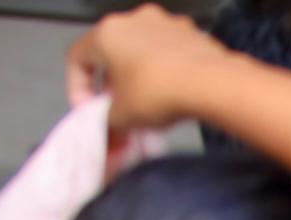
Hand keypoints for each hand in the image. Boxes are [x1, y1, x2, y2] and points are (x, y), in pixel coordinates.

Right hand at [66, 4, 229, 132]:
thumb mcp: (121, 117)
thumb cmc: (159, 93)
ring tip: (147, 106)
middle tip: (118, 111)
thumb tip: (109, 128)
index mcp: (107, 32)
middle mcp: (135, 20)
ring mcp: (166, 24)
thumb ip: (105, 121)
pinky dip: (166, 72)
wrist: (213, 84)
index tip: (88, 111)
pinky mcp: (193, 34)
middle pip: (112, 54)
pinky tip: (173, 96)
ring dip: (140, 78)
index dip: (78, 88)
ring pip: (142, 52)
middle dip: (112, 85)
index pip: (78, 59)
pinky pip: (170, 54)